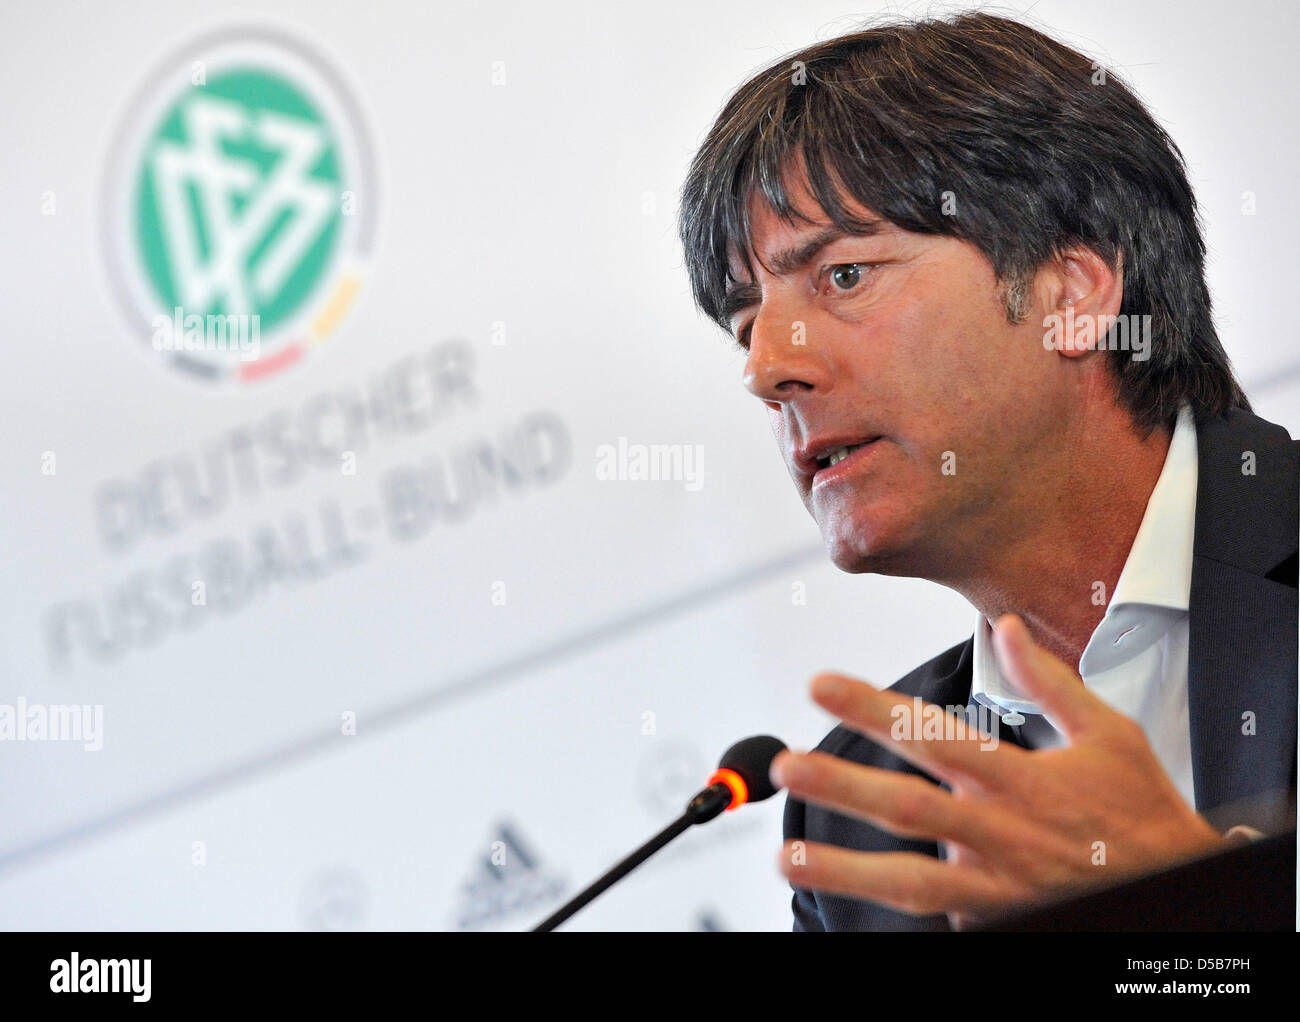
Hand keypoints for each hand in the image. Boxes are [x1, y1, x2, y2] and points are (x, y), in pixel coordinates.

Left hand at [772, 613, 1227, 928]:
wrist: (1180, 890)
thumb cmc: (1140, 813)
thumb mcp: (1108, 734)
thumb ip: (1049, 682)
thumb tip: (1006, 627)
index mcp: (1021, 778)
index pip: (934, 734)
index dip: (873, 708)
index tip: (822, 685)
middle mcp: (1001, 830)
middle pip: (908, 807)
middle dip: (841, 785)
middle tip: (786, 765)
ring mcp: (996, 884)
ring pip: (910, 879)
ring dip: (845, 868)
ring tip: (788, 857)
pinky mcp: (995, 919)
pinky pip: (940, 911)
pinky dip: (899, 900)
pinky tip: (854, 886)